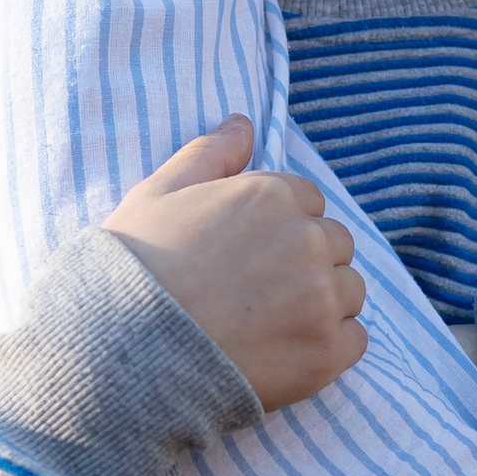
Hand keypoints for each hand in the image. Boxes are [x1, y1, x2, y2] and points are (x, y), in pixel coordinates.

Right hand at [107, 119, 365, 413]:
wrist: (122, 352)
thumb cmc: (134, 269)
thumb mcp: (158, 193)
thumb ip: (209, 154)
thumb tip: (243, 123)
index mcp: (272, 195)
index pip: (307, 201)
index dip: (277, 228)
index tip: (248, 256)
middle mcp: (307, 240)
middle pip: (334, 245)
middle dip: (304, 263)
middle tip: (255, 293)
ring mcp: (321, 298)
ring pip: (349, 291)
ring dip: (322, 304)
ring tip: (269, 324)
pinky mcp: (326, 352)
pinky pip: (354, 341)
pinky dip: (329, 347)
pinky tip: (285, 352)